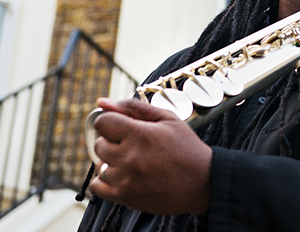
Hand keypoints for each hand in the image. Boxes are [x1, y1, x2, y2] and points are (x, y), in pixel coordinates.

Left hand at [88, 97, 211, 215]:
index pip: (103, 122)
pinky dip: (104, 180)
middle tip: (130, 143)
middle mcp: (129, 157)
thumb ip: (134, 107)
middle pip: (99, 143)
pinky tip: (121, 175)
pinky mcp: (125, 197)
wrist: (203, 183)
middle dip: (111, 140)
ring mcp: (126, 179)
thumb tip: (102, 101)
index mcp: (140, 134)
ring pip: (99, 165)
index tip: (121, 125)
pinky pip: (97, 187)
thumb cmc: (187, 149)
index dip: (110, 121)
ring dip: (111, 161)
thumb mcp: (168, 119)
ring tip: (131, 160)